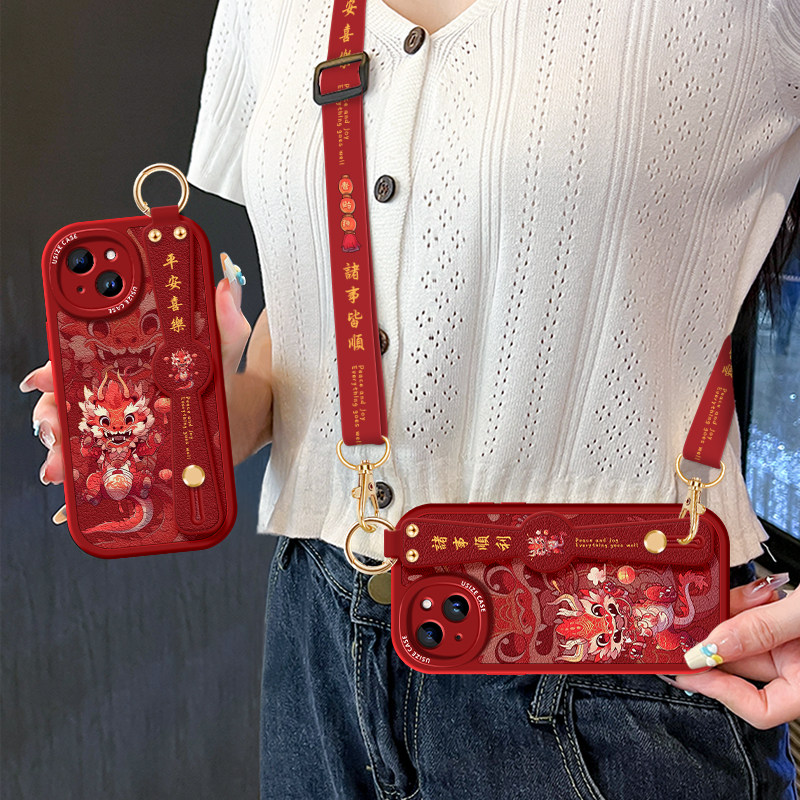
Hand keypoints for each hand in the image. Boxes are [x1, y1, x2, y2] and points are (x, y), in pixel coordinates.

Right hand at [19, 253, 254, 487]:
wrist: (245, 422)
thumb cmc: (224, 381)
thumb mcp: (223, 350)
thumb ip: (224, 320)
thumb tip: (224, 284)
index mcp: (133, 361)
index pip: (83, 356)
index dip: (58, 362)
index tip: (45, 375)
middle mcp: (120, 392)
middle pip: (69, 398)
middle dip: (51, 411)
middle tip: (52, 423)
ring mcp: (123, 425)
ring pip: (76, 434)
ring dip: (60, 449)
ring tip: (59, 465)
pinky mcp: (132, 456)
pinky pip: (98, 467)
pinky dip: (79, 482)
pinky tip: (70, 497)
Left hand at [673, 573, 799, 728]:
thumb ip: (761, 630)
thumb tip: (711, 649)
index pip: (758, 708)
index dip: (717, 688)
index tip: (687, 666)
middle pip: (743, 666)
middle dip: (714, 642)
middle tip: (687, 622)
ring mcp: (798, 644)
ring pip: (747, 637)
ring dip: (730, 616)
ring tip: (726, 597)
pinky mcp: (794, 621)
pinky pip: (760, 617)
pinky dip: (747, 603)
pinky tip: (747, 591)